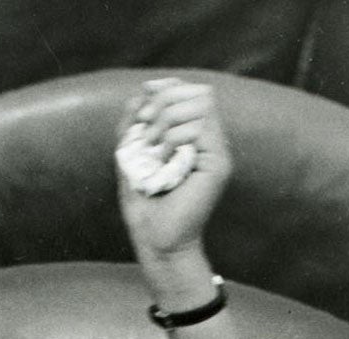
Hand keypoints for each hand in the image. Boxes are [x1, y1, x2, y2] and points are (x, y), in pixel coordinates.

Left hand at [115, 78, 231, 268]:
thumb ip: (134, 125)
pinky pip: (200, 128)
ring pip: (201, 105)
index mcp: (192, 134)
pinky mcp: (218, 163)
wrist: (156, 239)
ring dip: (167, 121)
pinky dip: (173, 138)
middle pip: (198, 92)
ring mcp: (217, 150)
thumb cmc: (144, 203)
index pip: (190, 91)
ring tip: (150, 149)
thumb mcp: (130, 156)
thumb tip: (142, 90)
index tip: (141, 108)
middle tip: (143, 129)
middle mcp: (209, 139)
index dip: (167, 89)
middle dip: (165, 102)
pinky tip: (161, 160)